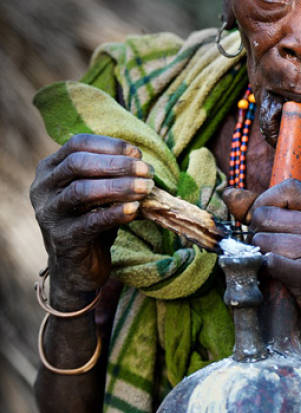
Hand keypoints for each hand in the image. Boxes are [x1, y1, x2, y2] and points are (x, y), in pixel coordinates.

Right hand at [30, 134, 153, 294]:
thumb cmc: (91, 220)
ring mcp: (49, 215)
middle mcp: (43, 189)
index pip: (76, 144)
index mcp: (49, 170)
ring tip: (145, 188)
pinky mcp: (61, 240)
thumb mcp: (99, 193)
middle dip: (116, 164)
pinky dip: (114, 213)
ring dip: (119, 187)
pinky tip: (134, 210)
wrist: (77, 268)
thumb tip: (141, 161)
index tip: (137, 153)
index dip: (109, 145)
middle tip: (146, 170)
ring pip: (82, 191)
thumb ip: (112, 174)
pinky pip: (89, 222)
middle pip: (77, 164)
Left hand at [223, 180, 300, 348]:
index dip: (266, 202)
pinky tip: (277, 279)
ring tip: (279, 269)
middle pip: (266, 214)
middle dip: (259, 235)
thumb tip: (228, 193)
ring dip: (261, 257)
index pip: (288, 187)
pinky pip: (269, 261)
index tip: (265, 223)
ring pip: (263, 240)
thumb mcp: (297, 236)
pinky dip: (265, 270)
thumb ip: (264, 211)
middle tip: (274, 254)